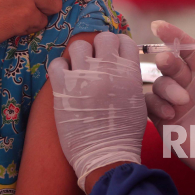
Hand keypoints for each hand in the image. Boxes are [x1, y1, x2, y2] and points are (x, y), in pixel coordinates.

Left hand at [49, 32, 146, 191]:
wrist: (105, 157)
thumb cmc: (125, 135)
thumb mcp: (138, 102)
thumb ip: (130, 79)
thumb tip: (120, 66)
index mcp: (129, 72)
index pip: (124, 40)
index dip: (118, 46)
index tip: (113, 55)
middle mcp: (108, 69)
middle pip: (103, 38)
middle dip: (100, 48)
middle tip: (96, 62)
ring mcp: (84, 76)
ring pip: (78, 46)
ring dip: (79, 56)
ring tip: (79, 70)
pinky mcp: (63, 88)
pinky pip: (56, 63)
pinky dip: (60, 69)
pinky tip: (65, 80)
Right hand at [145, 21, 194, 192]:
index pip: (186, 48)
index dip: (172, 35)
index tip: (158, 26)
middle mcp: (187, 83)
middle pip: (168, 62)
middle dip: (166, 59)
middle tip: (167, 62)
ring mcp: (173, 100)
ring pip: (158, 82)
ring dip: (168, 88)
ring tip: (183, 102)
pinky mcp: (162, 118)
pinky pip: (149, 103)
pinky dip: (156, 104)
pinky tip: (170, 113)